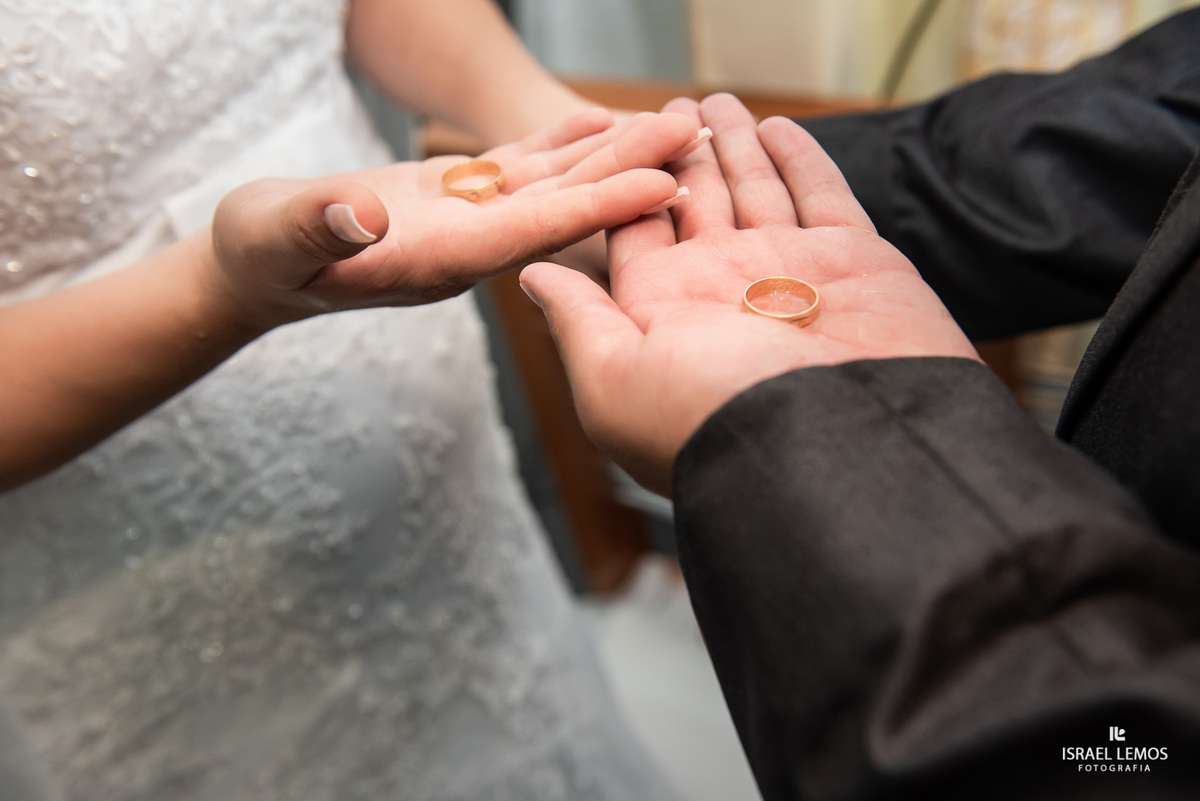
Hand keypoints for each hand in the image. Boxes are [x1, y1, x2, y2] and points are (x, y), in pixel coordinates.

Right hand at [207, 108, 699, 327]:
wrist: (255, 267)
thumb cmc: (259, 256)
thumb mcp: (273, 237)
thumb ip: (316, 226)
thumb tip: (363, 214)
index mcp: (439, 264)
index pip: (532, 234)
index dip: (596, 208)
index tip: (661, 186)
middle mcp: (469, 248)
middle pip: (565, 207)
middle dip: (631, 171)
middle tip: (698, 134)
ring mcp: (467, 224)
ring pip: (555, 184)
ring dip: (614, 154)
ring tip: (674, 120)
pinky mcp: (455, 200)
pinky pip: (524, 169)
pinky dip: (565, 145)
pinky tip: (603, 121)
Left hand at [519, 94, 978, 493]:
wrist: (840, 448)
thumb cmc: (713, 421)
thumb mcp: (617, 379)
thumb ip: (579, 321)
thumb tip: (533, 278)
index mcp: (666, 315)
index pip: (634, 234)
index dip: (623, 183)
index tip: (611, 137)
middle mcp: (726, 292)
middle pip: (695, 204)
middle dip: (679, 154)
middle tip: (669, 108)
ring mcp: (792, 274)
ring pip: (755, 191)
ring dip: (733, 145)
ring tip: (713, 101)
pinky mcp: (857, 262)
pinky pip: (822, 194)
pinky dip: (801, 159)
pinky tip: (777, 125)